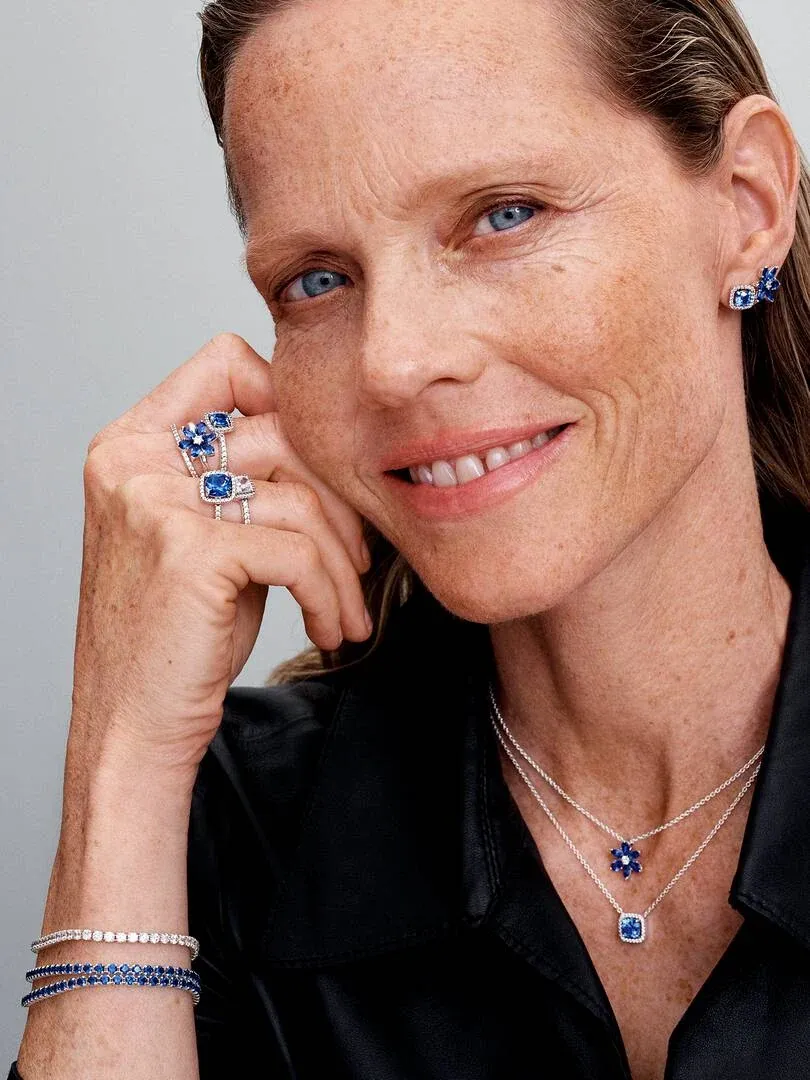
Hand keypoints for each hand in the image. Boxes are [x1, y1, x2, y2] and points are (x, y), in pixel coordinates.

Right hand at [72, 333, 371, 773]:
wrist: (132, 727)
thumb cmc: (176, 637)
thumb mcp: (201, 538)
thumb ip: (242, 481)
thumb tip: (327, 446)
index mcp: (130, 445)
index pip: (226, 362)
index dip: (289, 405)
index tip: (319, 474)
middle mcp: (134, 460)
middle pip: (281, 430)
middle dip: (337, 498)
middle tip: (356, 556)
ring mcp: (156, 501)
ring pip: (297, 496)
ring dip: (341, 562)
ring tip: (346, 608)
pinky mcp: (190, 550)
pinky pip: (298, 551)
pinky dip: (329, 594)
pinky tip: (329, 628)